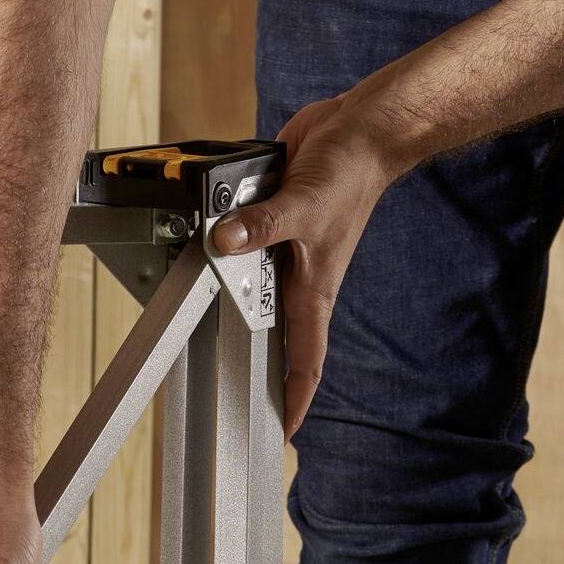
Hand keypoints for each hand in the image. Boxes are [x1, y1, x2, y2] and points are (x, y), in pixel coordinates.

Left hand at [211, 86, 417, 437]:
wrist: (361, 130)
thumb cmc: (351, 173)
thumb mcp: (303, 205)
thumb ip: (261, 226)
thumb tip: (223, 240)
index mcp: (312, 291)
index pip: (305, 362)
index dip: (294, 401)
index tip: (283, 433)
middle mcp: (299, 278)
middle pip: (274, 337)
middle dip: (258, 370)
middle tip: (233, 400)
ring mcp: (285, 252)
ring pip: (252, 289)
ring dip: (229, 300)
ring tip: (202, 332)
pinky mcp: (273, 222)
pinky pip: (244, 244)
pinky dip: (227, 246)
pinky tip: (206, 247)